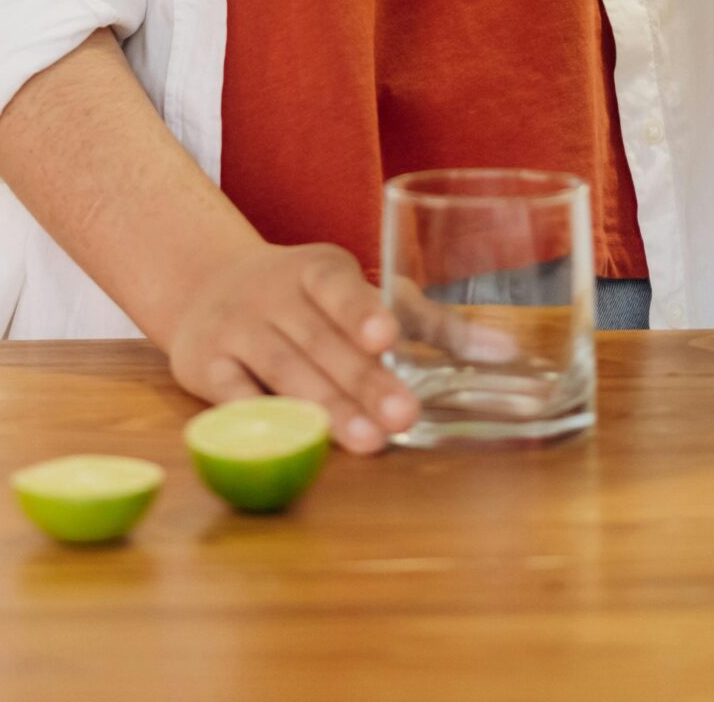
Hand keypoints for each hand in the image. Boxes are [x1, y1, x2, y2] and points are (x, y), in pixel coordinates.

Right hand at [166, 238, 418, 455]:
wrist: (206, 283)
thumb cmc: (310, 298)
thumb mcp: (364, 295)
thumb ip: (432, 325)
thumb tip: (510, 351)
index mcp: (317, 268)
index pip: (337, 288)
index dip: (360, 311)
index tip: (387, 336)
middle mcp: (273, 292)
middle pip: (318, 340)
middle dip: (361, 380)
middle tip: (403, 416)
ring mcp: (235, 327)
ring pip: (281, 370)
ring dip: (324, 407)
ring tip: (367, 442)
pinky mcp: (203, 365)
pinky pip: (233, 398)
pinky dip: (260, 421)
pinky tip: (293, 445)